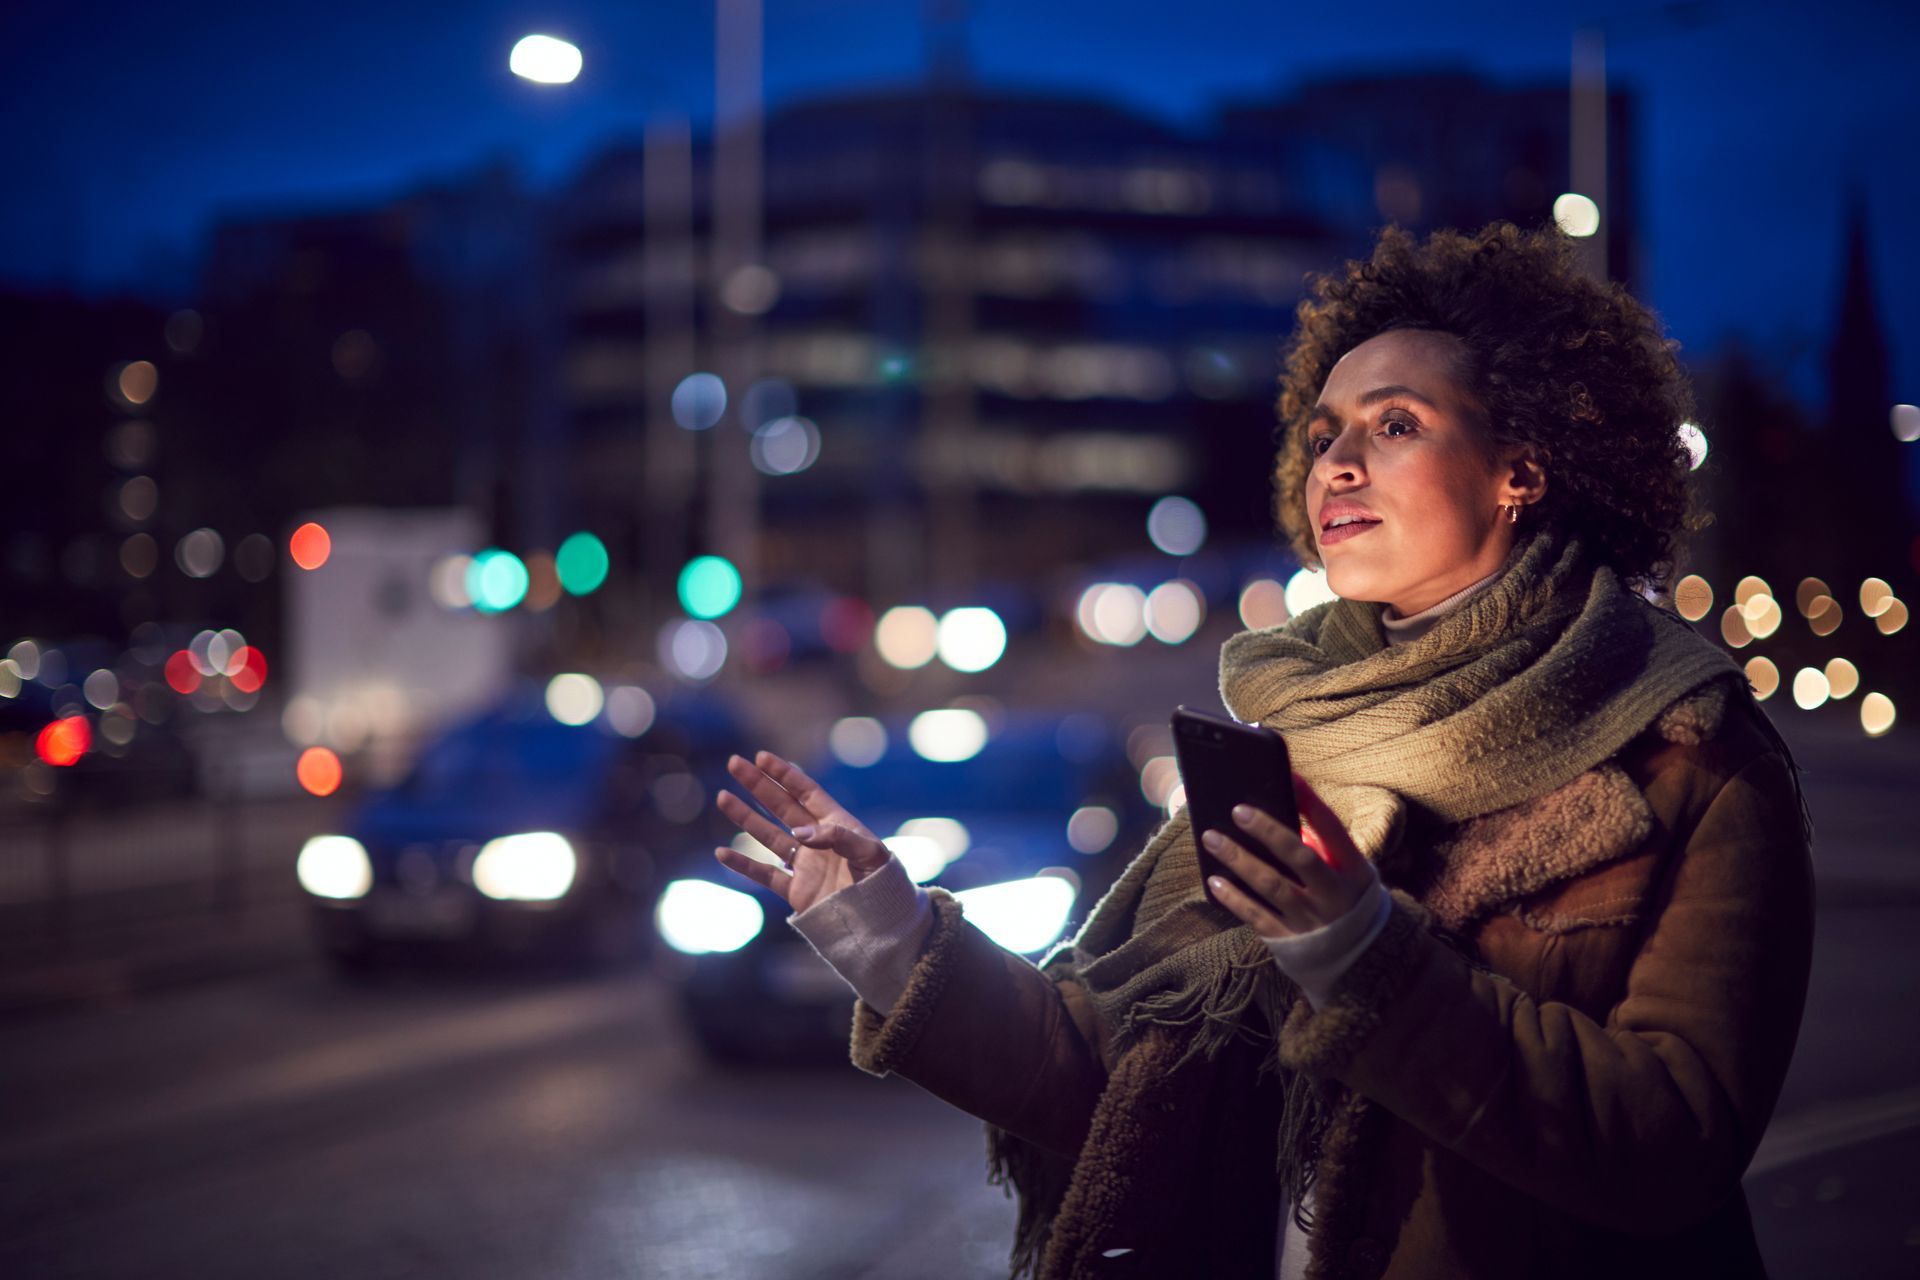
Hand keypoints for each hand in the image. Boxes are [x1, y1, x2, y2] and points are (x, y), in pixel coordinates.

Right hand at [712, 750, 892, 912]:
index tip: (761, 757)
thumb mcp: (870, 852)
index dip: (784, 774)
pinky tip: (722, 853)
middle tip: (734, 763)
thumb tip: (798, 834)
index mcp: (836, 824)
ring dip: (745, 816)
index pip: (806, 792)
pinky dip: (743, 865)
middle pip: (781, 806)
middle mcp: (816, 840)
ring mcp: (804, 865)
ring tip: (723, 796)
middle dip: (758, 785)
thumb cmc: (883, 882)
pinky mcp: (796, 891)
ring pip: (767, 835)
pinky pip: (764, 874)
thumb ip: (837, 837)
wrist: (882, 923)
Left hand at [1200, 773, 1376, 938]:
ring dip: (1239, 860)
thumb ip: (1324, 847)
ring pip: (1271, 885)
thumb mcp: (1349, 873)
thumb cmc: (1346, 900)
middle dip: (1268, 832)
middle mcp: (1334, 895)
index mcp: (1353, 871)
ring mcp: (1311, 920)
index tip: (1290, 778)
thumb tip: (1283, 811)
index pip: (1334, 831)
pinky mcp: (1290, 941)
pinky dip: (1234, 898)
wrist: (1361, 959)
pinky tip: (1214, 880)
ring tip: (1212, 838)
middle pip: (1300, 857)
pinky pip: (1257, 916)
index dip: (1313, 804)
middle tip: (1238, 810)